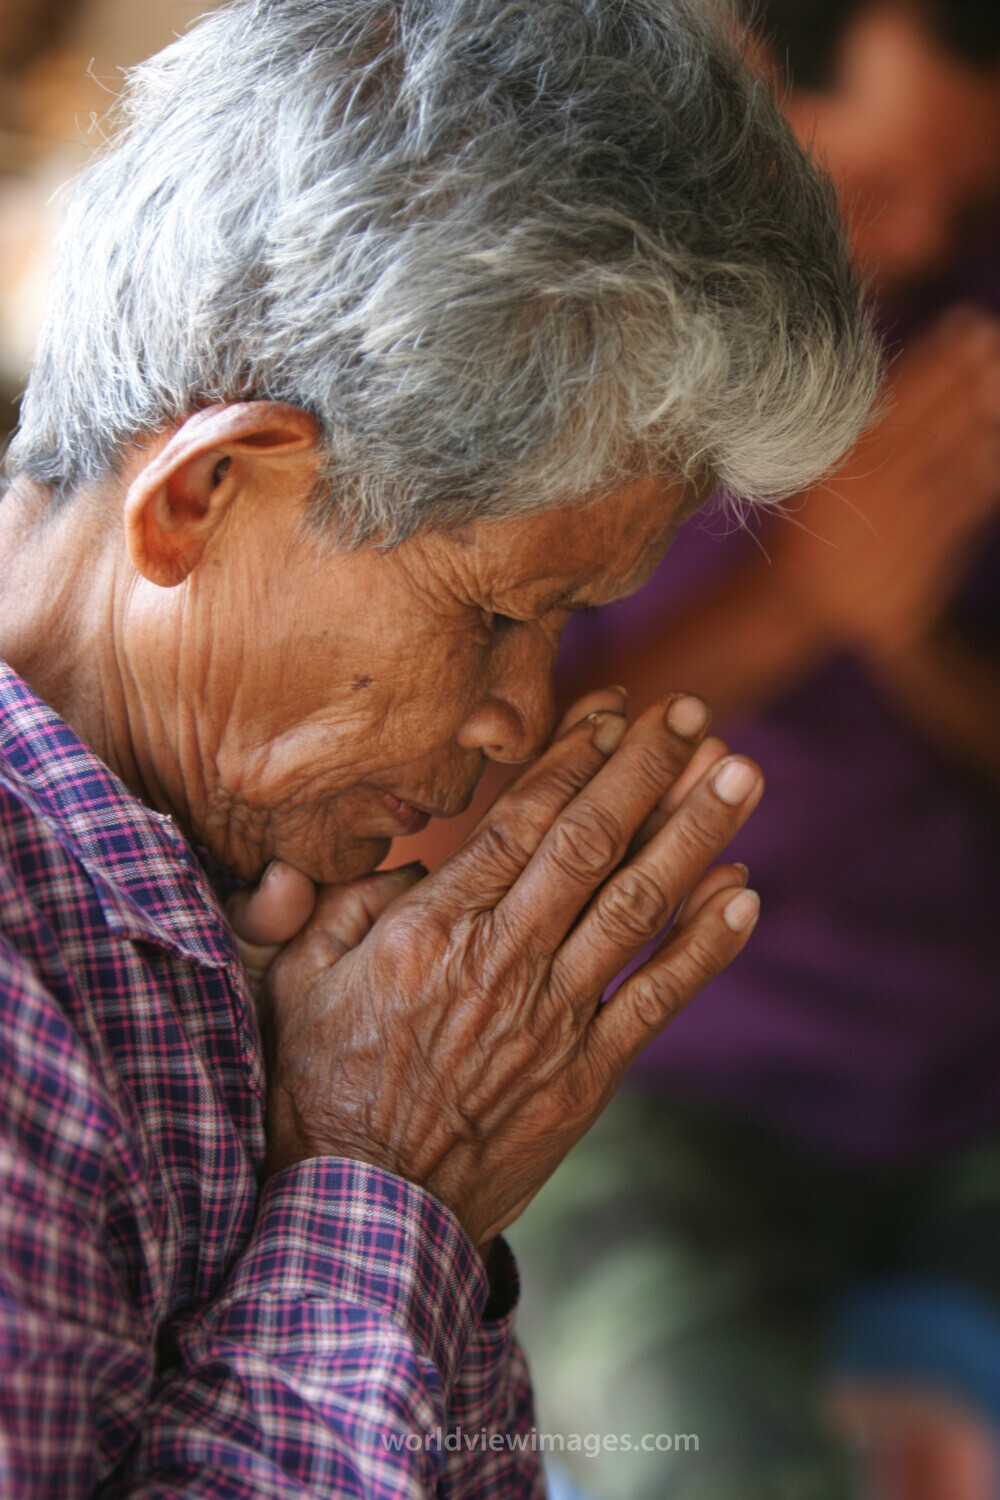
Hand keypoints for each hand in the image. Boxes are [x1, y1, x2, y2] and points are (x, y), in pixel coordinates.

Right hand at [261, 692, 762, 1250]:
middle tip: (693, 715)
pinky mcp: (587, 1077)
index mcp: (430, 930)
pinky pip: (659, 999)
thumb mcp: (295, 982)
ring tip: (742, 777)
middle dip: (646, 770)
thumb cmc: (317, 1090)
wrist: (362, 1212)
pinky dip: (706, 946)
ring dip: (696, 835)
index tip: (614, 711)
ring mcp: (552, 1019)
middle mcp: (502, 960)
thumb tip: (405, 863)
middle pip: (592, 843)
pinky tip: (747, 896)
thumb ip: (342, 905)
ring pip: (638, 906)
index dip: (573, 759)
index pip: (519, 822)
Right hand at [768, 307, 999, 656]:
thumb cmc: (809, 524)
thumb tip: (910, 373)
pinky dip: (979, 484)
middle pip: (929, 428)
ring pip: (950, 468)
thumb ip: (857, 432)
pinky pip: (958, 517)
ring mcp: (895, 532)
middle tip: (993, 345)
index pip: (896, 402)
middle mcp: (868, 496)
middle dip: (966, 384)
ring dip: (980, 425)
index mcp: (837, 465)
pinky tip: (994, 454)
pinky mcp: (917, 566)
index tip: (968, 326)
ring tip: (997, 386)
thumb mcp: (816, 472)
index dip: (937, 362)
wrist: (793, 602)